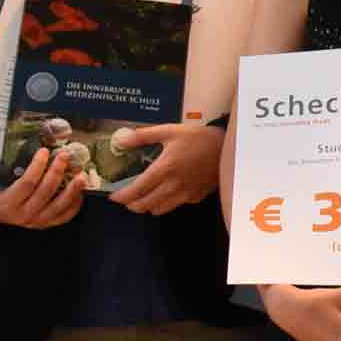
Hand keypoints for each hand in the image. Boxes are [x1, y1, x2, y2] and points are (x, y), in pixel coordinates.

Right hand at [0, 146, 85, 228]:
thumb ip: (9, 169)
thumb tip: (31, 149)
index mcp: (8, 203)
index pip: (27, 182)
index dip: (38, 165)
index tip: (44, 151)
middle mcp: (24, 214)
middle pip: (46, 191)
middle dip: (57, 171)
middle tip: (64, 156)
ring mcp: (37, 221)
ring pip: (59, 205)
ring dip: (72, 189)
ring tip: (81, 175)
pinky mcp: (47, 224)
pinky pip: (65, 215)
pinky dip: (75, 202)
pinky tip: (79, 190)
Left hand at [103, 122, 221, 215]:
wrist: (226, 147)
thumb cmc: (197, 137)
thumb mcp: (169, 131)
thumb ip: (143, 136)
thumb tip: (121, 140)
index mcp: (164, 168)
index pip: (137, 190)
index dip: (122, 196)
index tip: (114, 196)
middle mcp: (173, 185)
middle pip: (146, 205)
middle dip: (132, 205)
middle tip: (127, 199)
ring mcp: (186, 193)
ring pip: (160, 210)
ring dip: (148, 207)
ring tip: (144, 199)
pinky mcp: (196, 196)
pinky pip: (177, 205)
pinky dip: (167, 203)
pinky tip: (167, 193)